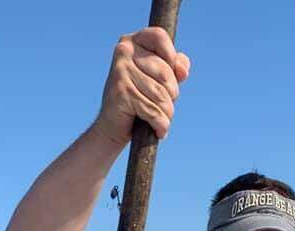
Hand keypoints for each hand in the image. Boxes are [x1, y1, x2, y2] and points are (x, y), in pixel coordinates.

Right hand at [95, 27, 190, 145]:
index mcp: (132, 42)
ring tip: (160, 120)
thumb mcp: (157, 80)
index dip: (171, 57)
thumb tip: (183, 70)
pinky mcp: (121, 93)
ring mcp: (121, 71)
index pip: (159, 36)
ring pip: (161, 94)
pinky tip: (158, 130)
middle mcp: (124, 52)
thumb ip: (174, 68)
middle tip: (163, 106)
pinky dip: (160, 125)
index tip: (172, 77)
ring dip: (167, 113)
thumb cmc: (138, 101)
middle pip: (165, 72)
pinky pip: (153, 110)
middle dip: (172, 95)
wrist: (111, 127)